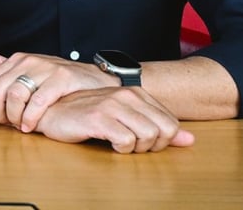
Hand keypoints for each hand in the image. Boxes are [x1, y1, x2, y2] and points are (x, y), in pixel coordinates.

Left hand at [0, 52, 116, 131]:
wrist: (94, 78)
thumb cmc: (56, 79)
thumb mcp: (27, 69)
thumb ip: (0, 65)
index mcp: (16, 60)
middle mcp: (28, 61)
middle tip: (5, 124)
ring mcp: (45, 68)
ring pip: (15, 95)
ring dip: (14, 117)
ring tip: (19, 127)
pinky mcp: (62, 78)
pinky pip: (39, 101)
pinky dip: (31, 118)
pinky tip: (30, 127)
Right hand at [34, 87, 195, 152]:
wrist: (52, 111)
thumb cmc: (87, 115)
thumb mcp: (127, 118)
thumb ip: (159, 126)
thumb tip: (190, 140)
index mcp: (135, 93)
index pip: (171, 123)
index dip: (163, 140)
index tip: (143, 142)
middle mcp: (126, 95)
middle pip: (164, 131)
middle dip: (153, 146)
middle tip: (134, 146)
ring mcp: (112, 105)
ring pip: (148, 136)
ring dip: (137, 148)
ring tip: (120, 144)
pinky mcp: (98, 118)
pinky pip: (126, 141)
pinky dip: (121, 149)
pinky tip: (109, 144)